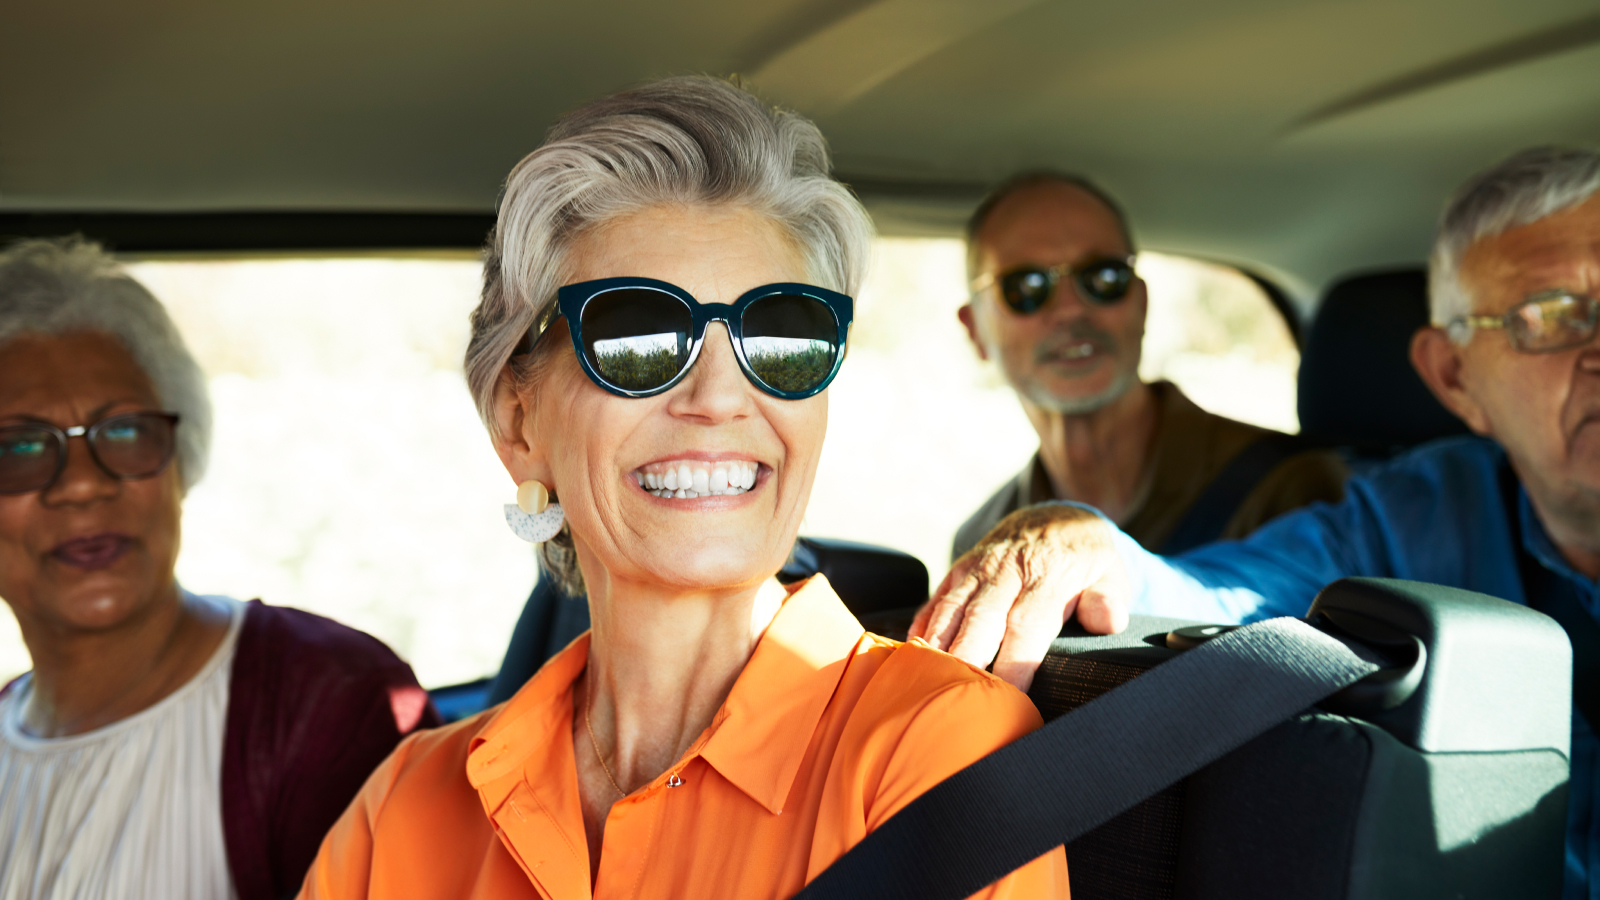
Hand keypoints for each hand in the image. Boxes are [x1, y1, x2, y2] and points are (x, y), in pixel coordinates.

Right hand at [911, 504, 1129, 691]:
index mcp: (1046, 576)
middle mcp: (1005, 571)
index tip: (1008, 695)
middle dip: (966, 660)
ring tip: (926, 684)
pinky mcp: (956, 573)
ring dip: (936, 648)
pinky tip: (911, 659)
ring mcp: (976, 570)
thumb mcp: (1110, 573)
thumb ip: (1109, 599)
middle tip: (956, 697)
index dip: (1015, 662)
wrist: (1052, 518)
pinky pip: (934, 602)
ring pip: (949, 610)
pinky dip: (920, 630)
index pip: (1027, 624)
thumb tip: (1106, 620)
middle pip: (980, 619)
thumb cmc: (1082, 560)